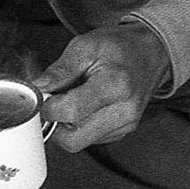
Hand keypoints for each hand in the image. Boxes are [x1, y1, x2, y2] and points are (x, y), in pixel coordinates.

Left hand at [32, 22, 170, 151]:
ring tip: (73, 100)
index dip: (48, 107)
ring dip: (67, 126)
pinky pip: (89, 140)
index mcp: (115, 85)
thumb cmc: (120, 47)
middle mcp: (123, 112)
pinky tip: (85, 107)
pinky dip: (80, 127)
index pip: (70, 112)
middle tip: (55, 102)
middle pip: (72, 140)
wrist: (151, 52)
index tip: (43, 96)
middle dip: (55, 124)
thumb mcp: (85, 45)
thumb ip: (60, 70)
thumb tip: (38, 89)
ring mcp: (125, 125)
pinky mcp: (122, 132)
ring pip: (78, 143)